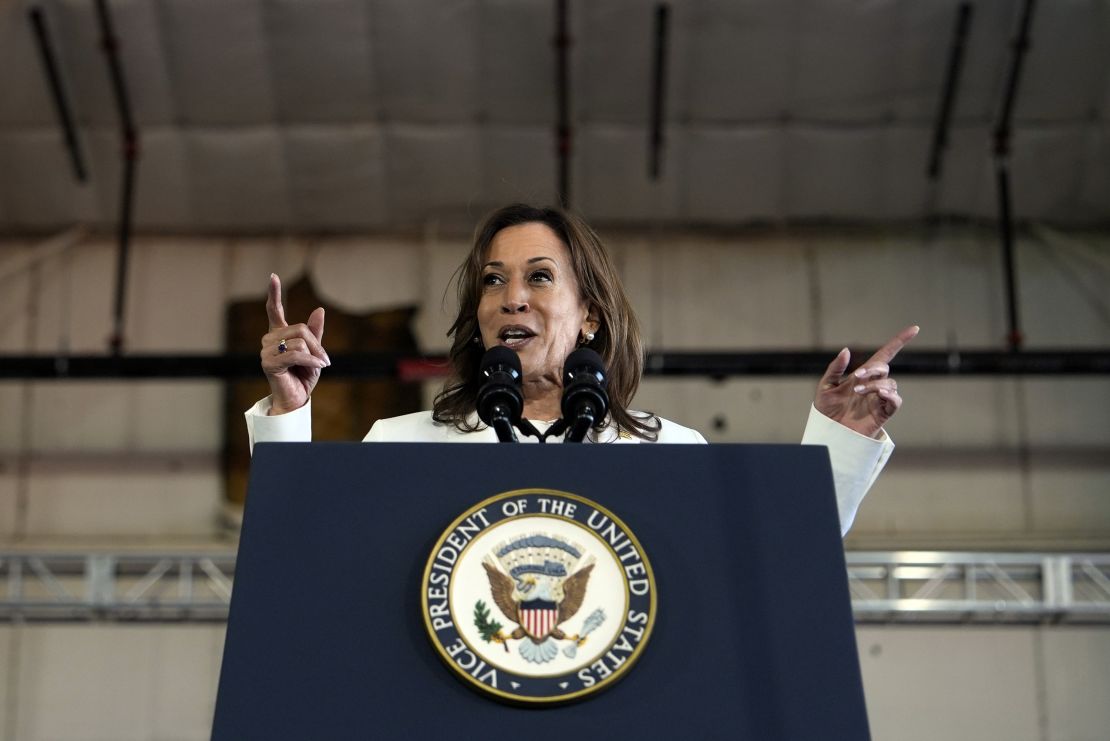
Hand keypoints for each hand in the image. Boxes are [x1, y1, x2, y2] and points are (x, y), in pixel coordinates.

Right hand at [260, 274, 328, 414]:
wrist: (297, 399)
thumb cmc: (303, 376)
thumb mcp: (314, 351)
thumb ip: (315, 333)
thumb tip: (319, 310)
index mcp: (279, 335)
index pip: (274, 310)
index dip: (274, 293)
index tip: (273, 276)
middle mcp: (269, 340)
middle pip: (300, 329)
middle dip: (316, 344)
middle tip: (324, 359)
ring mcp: (266, 351)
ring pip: (299, 341)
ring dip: (315, 354)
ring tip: (319, 365)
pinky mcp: (269, 363)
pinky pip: (296, 353)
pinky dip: (311, 360)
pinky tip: (318, 366)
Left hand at [814, 325, 918, 437]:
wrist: (828, 432)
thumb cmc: (826, 411)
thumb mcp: (825, 386)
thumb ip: (835, 368)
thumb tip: (846, 350)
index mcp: (862, 376)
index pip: (885, 355)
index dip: (899, 342)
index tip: (914, 329)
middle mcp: (873, 385)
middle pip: (884, 368)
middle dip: (872, 369)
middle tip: (857, 376)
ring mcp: (879, 399)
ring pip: (890, 384)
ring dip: (875, 384)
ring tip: (858, 391)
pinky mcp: (883, 413)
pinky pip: (895, 401)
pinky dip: (889, 395)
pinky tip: (877, 394)